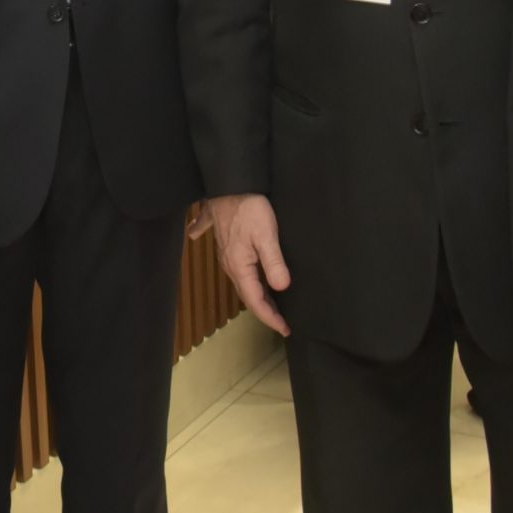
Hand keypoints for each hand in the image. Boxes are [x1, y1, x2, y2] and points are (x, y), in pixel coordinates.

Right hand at [206, 194, 290, 334]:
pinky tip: (234, 270)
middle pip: (247, 293)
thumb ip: (274, 263)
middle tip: (282, 321)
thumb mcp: (267, 235)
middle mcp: (230, 264)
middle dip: (264, 309)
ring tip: (271, 303)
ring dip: (255, 294)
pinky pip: (230, 261)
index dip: (270, 317)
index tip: (285, 328)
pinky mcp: (226, 241)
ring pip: (242, 280)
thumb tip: (282, 287)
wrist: (230, 183)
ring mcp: (226, 253)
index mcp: (239, 266)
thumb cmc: (249, 208)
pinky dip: (236, 270)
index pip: (255, 300)